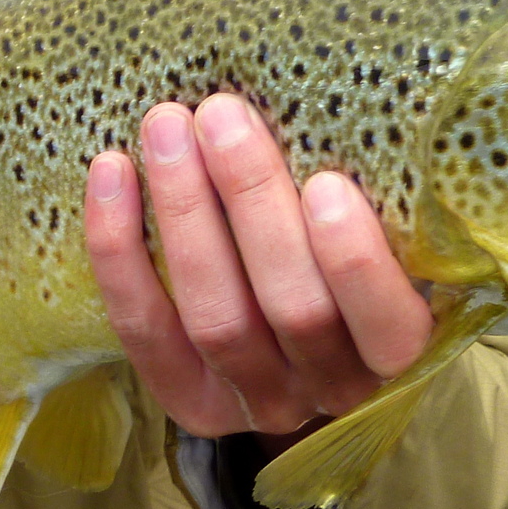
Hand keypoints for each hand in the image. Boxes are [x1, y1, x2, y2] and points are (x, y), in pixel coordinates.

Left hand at [84, 93, 433, 450]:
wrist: (294, 345)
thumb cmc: (344, 255)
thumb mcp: (383, 239)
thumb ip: (374, 202)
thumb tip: (325, 105)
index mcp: (395, 353)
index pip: (387, 326)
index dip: (355, 263)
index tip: (327, 183)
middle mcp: (331, 390)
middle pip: (292, 309)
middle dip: (252, 203)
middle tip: (222, 114)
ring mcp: (257, 401)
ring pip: (216, 317)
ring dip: (186, 212)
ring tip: (168, 126)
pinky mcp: (189, 403)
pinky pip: (145, 328)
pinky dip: (121, 251)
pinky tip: (112, 171)